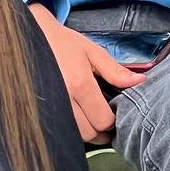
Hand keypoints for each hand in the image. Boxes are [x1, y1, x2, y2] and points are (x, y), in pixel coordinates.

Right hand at [28, 4, 145, 142]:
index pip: (104, 120)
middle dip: (99, 128)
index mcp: (80, 84)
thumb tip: (140, 82)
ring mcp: (49, 106)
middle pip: (90, 133)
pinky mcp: (38, 109)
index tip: (111, 111)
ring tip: (87, 114)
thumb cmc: (61, 41)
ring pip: (74, 135)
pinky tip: (72, 113)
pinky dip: (69, 126)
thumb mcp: (91, 50)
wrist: (29, 35)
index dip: (112, 120)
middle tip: (101, 115)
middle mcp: (64, 99)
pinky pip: (59, 129)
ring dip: (84, 129)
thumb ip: (115, 70)